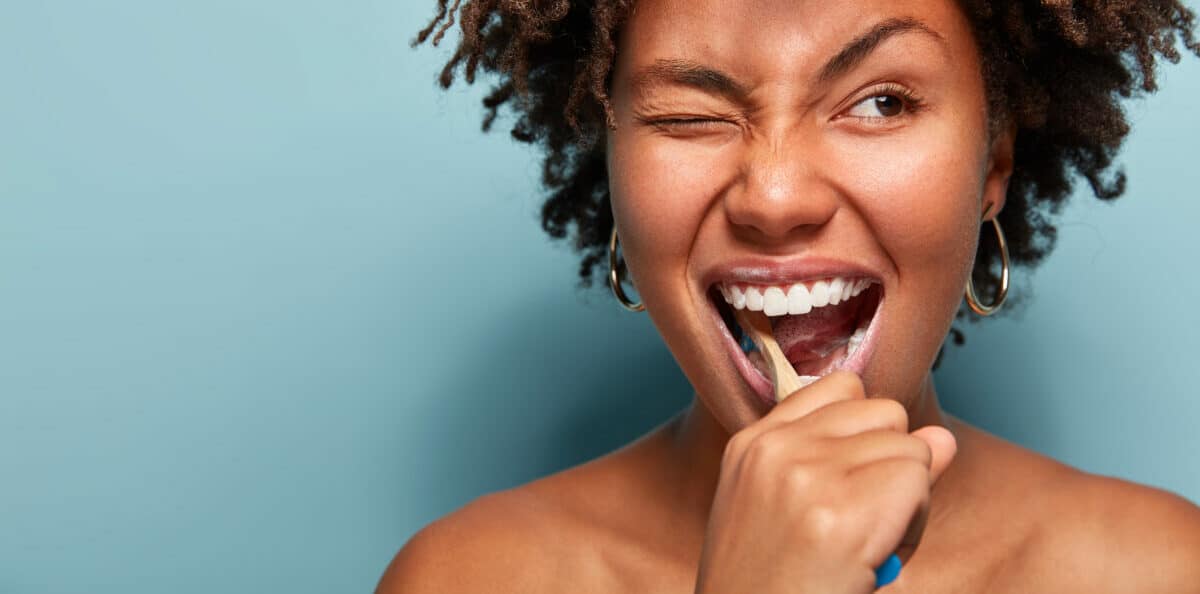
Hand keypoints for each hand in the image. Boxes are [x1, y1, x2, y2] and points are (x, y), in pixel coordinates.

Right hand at [694, 371, 956, 592]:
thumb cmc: (772, 588)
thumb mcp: (793, 512)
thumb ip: (858, 462)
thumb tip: (941, 438)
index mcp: (752, 445)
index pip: (842, 388)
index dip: (865, 435)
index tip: (847, 484)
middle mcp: (775, 449)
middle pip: (886, 413)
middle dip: (892, 464)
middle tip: (860, 525)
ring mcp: (806, 475)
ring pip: (912, 449)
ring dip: (909, 501)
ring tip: (866, 546)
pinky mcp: (841, 512)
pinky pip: (917, 481)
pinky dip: (914, 524)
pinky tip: (876, 556)